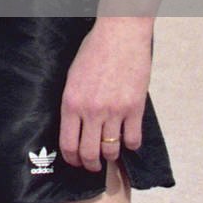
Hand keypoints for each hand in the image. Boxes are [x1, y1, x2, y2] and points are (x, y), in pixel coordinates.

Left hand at [58, 17, 153, 171]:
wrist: (120, 35)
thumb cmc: (94, 51)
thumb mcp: (72, 76)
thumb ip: (73, 103)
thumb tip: (74, 126)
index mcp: (71, 103)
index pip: (68, 143)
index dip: (72, 159)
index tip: (76, 162)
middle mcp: (91, 111)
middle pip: (89, 153)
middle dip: (90, 164)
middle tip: (93, 166)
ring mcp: (114, 111)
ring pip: (111, 150)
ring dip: (110, 157)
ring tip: (110, 154)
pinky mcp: (135, 109)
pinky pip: (133, 139)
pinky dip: (131, 145)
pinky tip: (128, 140)